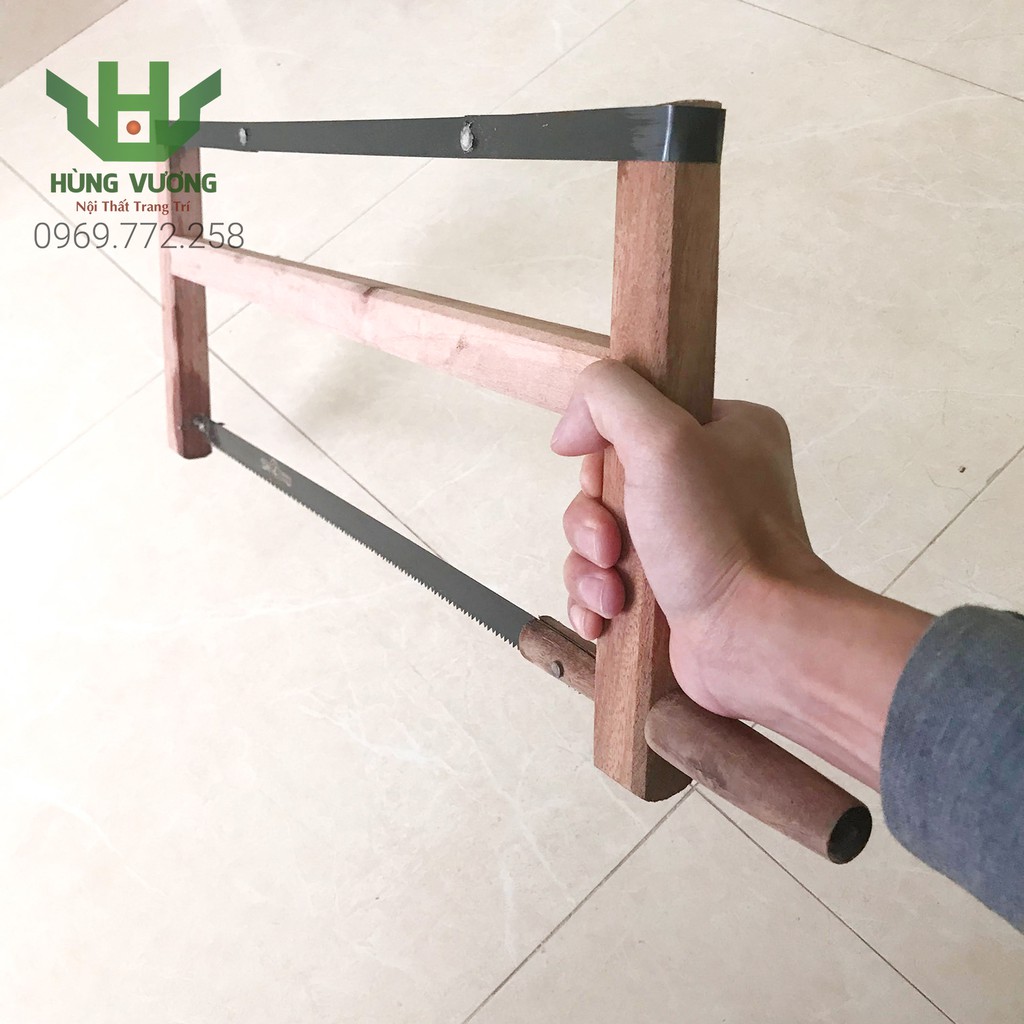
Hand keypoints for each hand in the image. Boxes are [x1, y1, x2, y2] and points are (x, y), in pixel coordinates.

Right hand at [550, 360, 931, 786]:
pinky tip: (605, 616)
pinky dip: (594, 599)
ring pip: (598, 537)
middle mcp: (707, 482)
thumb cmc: (722, 543)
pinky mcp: (667, 588)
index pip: (631, 419)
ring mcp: (687, 539)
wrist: (755, 643)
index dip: (603, 453)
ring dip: (589, 566)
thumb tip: (569, 429)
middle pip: (605, 483)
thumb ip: (608, 397)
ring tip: (613, 593)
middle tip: (611, 546)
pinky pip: (603, 581)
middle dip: (592, 522)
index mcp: (724, 432)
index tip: (605, 481)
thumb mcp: (663, 439)